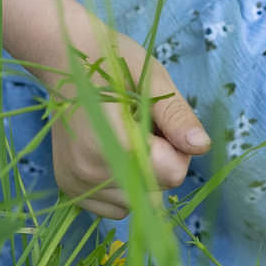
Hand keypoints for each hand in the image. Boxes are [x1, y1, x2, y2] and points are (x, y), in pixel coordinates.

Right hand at [47, 47, 210, 218]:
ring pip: (135, 203)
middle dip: (161, 163)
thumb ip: (177, 116)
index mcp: (111, 141)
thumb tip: (201, 146)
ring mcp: (76, 183)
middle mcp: (89, 172)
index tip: (163, 124)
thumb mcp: (152, 80)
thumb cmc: (112, 61)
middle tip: (143, 127)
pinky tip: (112, 154)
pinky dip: (121, 186)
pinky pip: (113, 206)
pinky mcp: (68, 188)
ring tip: (126, 138)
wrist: (64, 58)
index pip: (172, 173)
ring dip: (141, 176)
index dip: (178, 149)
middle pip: (155, 192)